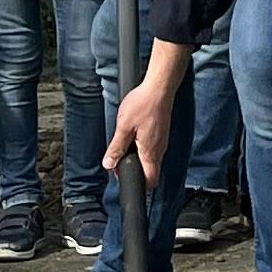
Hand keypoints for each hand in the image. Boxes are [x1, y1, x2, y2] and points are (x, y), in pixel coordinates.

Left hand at [101, 46, 182, 187]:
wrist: (160, 87)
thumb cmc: (143, 104)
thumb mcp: (123, 126)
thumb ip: (116, 148)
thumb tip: (109, 164)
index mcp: (150, 152)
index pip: (150, 180)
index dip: (137, 184)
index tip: (124, 178)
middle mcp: (160, 150)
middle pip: (150, 171)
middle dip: (135, 171)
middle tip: (119, 159)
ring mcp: (163, 142)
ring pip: (151, 160)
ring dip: (138, 159)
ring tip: (125, 146)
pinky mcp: (162, 134)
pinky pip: (153, 149)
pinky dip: (143, 149)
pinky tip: (135, 137)